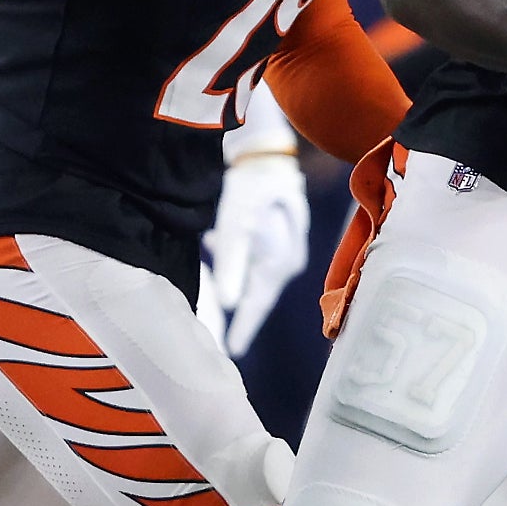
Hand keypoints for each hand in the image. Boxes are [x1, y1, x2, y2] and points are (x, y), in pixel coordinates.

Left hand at [199, 149, 312, 352]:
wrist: (265, 153)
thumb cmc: (250, 188)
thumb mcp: (235, 224)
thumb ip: (230, 263)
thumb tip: (226, 303)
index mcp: (279, 262)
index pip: (257, 304)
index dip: (243, 328)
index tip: (230, 352)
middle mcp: (286, 261)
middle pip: (257, 296)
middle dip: (241, 315)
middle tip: (223, 341)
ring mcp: (284, 250)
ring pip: (255, 280)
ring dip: (237, 287)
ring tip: (220, 302)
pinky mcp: (276, 239)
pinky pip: (255, 263)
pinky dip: (238, 267)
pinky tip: (220, 255)